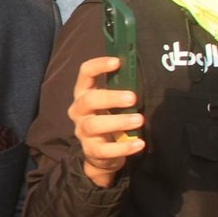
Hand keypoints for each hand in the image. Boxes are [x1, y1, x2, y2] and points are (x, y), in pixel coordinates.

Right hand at [68, 57, 144, 186]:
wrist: (101, 154)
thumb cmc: (109, 120)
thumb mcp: (110, 104)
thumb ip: (119, 90)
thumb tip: (137, 73)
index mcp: (83, 94)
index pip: (84, 73)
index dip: (98, 65)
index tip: (117, 62)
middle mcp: (79, 111)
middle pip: (88, 100)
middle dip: (111, 98)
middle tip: (133, 98)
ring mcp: (83, 132)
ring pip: (95, 125)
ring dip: (119, 121)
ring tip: (139, 120)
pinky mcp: (92, 151)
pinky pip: (105, 150)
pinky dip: (124, 147)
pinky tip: (139, 143)